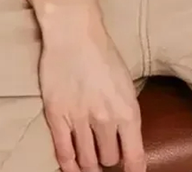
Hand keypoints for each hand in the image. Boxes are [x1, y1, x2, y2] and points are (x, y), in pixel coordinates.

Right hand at [38, 8, 145, 171]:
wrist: (74, 32)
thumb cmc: (103, 53)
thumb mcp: (126, 84)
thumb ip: (126, 113)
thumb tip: (127, 139)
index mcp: (128, 112)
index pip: (135, 159)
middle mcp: (105, 121)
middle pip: (108, 159)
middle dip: (108, 158)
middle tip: (105, 152)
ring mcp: (79, 120)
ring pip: (87, 161)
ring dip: (89, 163)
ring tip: (89, 160)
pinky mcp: (57, 117)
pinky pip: (63, 153)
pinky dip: (68, 164)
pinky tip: (71, 166)